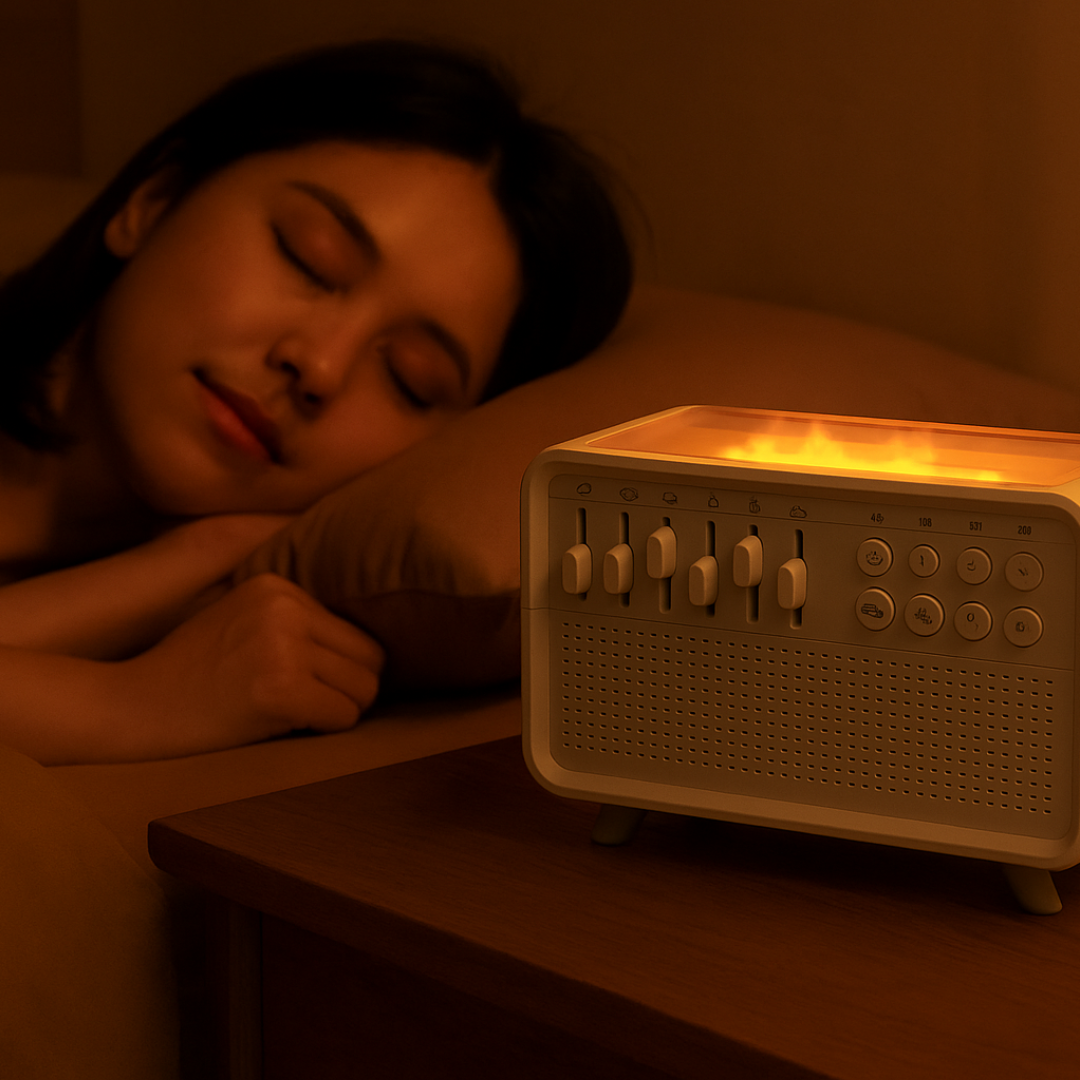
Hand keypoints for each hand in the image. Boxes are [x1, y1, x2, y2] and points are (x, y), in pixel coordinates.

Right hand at [113, 574, 383, 758]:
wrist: (131, 705)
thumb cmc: (193, 676)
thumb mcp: (246, 624)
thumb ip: (300, 625)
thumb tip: (379, 651)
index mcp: (278, 585)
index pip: (356, 632)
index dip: (340, 668)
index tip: (307, 683)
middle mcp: (284, 605)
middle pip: (371, 659)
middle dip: (349, 690)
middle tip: (309, 705)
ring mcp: (282, 643)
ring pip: (364, 689)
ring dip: (337, 711)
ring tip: (292, 713)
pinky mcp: (279, 685)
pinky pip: (343, 715)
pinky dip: (326, 729)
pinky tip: (287, 725)